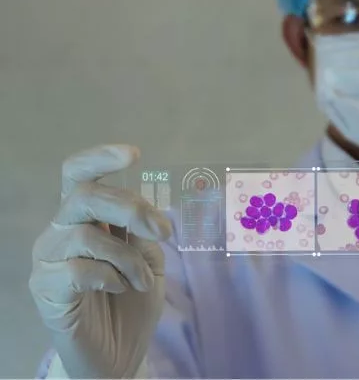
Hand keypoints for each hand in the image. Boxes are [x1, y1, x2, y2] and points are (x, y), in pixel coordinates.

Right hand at [29, 145, 171, 377]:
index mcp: (84, 219)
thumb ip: (142, 231)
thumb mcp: (149, 259)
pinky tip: (117, 290)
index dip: (99, 158)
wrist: (118, 354)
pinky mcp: (45, 289)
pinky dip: (109, 277)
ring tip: (140, 281)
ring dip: (128, 258)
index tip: (133, 153)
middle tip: (162, 231)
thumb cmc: (131, 303)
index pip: (77, 176)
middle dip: (130, 208)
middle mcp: (60, 232)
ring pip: (87, 236)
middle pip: (84, 196)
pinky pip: (79, 269)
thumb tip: (145, 207)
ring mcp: (48, 260)